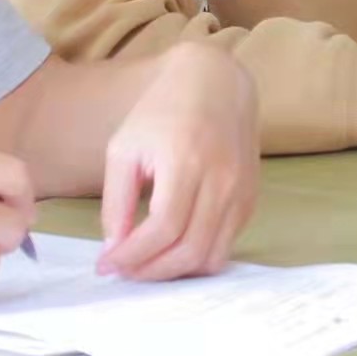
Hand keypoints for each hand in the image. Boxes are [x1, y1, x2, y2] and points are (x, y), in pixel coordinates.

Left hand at [98, 43, 260, 280]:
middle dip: (151, 271)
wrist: (214, 83)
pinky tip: (172, 249)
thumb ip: (115, 202)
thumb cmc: (161, 112)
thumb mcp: (124, 149)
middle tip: (124, 271)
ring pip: (211, 256)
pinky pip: (226, 245)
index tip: (106, 266)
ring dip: (175, 272)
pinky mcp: (250, 199)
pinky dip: (198, 258)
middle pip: (189, 249)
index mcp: (186, 160)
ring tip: (146, 265)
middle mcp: (222, 179)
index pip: (163, 228)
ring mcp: (242, 191)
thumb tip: (114, 250)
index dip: (132, 256)